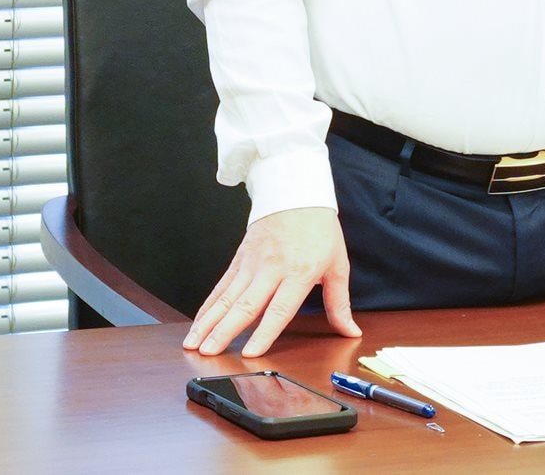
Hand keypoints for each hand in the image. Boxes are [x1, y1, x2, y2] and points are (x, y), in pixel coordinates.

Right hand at [182, 207, 361, 357]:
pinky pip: (221, 286)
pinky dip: (207, 306)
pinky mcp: (239, 259)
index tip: (250, 353)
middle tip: (208, 351)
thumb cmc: (319, 229)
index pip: (280, 309)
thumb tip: (350, 332)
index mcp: (299, 272)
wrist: (296, 191)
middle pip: (245, 305)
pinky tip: (198, 323)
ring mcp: (251, 263)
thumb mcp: (337, 264)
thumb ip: (339, 303)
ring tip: (193, 344)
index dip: (264, 332)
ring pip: (226, 297)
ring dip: (208, 322)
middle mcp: (271, 269)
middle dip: (225, 331)